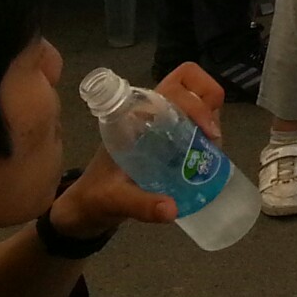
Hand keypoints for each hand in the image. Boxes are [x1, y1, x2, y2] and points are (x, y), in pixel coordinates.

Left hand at [56, 64, 225, 234]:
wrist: (85, 210)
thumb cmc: (95, 197)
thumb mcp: (116, 200)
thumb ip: (142, 205)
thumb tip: (173, 209)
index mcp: (135, 116)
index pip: (175, 87)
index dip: (197, 101)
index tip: (206, 131)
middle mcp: (151, 114)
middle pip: (191, 86)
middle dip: (209, 106)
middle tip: (212, 139)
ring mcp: (161, 126)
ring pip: (198, 103)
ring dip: (212, 121)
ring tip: (212, 152)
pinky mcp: (168, 140)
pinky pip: (196, 125)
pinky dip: (208, 135)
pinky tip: (208, 158)